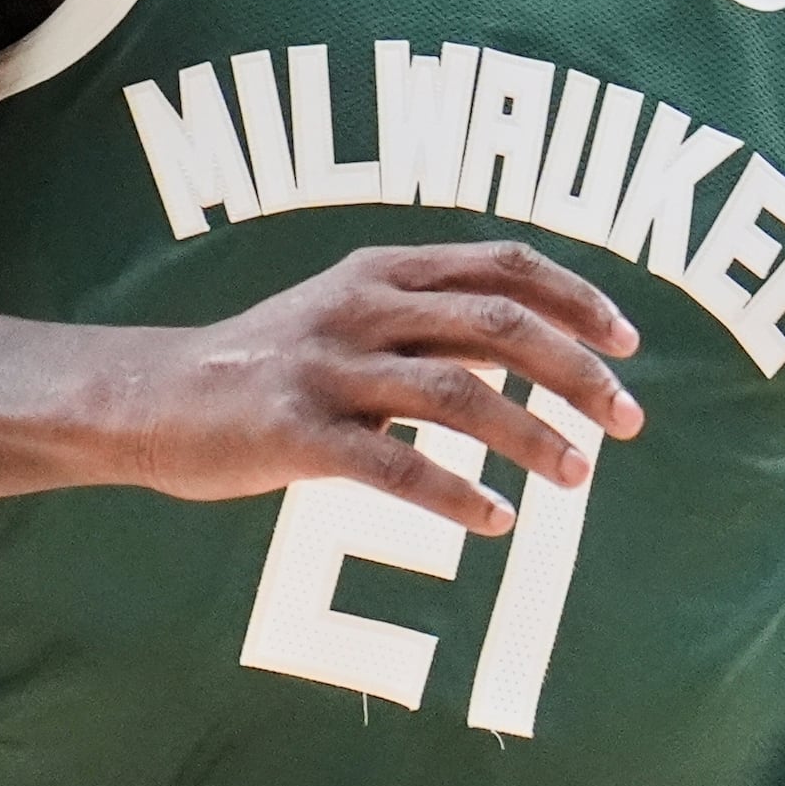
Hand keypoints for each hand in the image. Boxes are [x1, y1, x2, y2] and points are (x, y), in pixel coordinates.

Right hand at [89, 242, 645, 534]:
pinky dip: (456, 495)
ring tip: (579, 476)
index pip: (506, 264)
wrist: (154, 397)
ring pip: (459, 393)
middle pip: (501, 325)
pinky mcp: (297, 431)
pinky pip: (395, 465)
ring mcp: (329, 366)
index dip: (578, 298)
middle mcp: (363, 304)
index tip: (630, 342)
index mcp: (385, 267)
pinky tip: (498, 521)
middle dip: (579, 372)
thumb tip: (544, 346)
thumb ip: (433, 319)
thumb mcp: (352, 313)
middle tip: (630, 420)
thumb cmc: (272, 363)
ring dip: (532, 436)